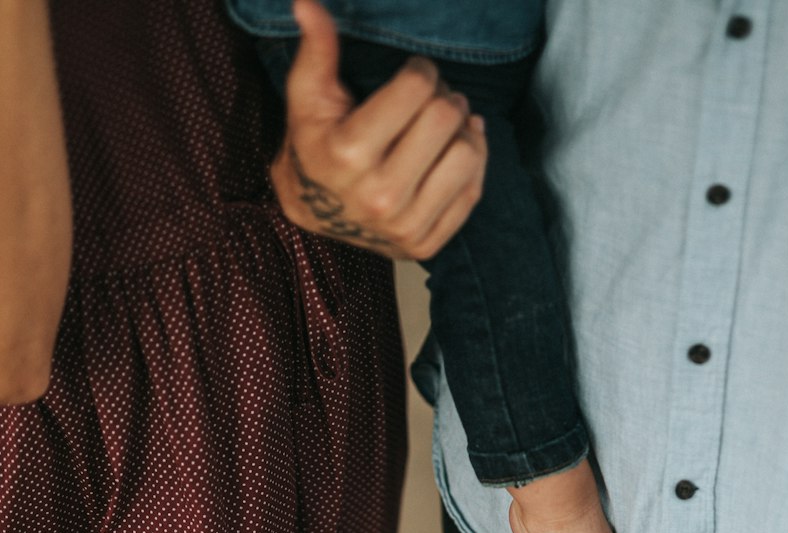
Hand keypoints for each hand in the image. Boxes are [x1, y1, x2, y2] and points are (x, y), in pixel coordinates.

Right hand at [269, 0, 485, 258]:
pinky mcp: (425, 245)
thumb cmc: (315, 144)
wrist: (316, 212)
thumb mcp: (308, 96)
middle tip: (433, 97)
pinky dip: (473, 163)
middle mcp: (379, 196)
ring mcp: (404, 226)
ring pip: (466, 155)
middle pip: (445, 119)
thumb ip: (316, 50)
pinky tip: (457, 148)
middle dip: (444, 96)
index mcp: (350, 154)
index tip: (415, 74)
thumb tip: (306, 4)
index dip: (422, 70)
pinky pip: (472, 192)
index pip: (416, 88)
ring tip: (446, 123)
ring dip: (464, 129)